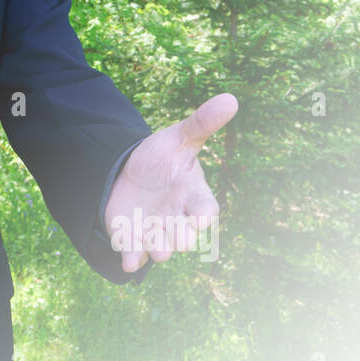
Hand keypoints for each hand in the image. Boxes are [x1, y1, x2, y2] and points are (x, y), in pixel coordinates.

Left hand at [104, 92, 237, 271]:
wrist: (130, 172)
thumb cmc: (163, 157)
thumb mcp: (179, 138)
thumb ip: (202, 123)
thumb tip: (231, 98)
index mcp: (193, 195)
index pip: (205, 208)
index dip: (204, 215)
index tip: (202, 220)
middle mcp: (177, 218)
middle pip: (184, 234)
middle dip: (181, 239)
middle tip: (178, 242)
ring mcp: (156, 230)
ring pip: (160, 247)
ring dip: (158, 250)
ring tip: (157, 251)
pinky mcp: (133, 238)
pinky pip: (134, 254)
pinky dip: (131, 259)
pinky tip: (128, 261)